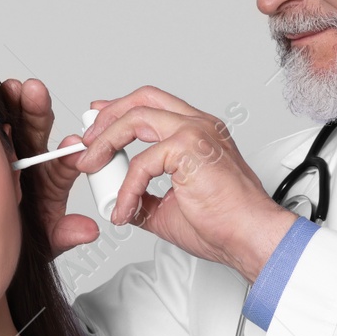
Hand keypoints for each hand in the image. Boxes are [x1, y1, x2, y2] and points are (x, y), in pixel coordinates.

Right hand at [0, 77, 101, 258]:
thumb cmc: (25, 239)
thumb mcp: (47, 241)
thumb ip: (66, 235)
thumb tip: (88, 230)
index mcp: (53, 181)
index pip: (64, 164)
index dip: (69, 154)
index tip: (73, 146)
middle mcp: (35, 162)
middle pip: (39, 133)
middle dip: (38, 112)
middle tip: (36, 94)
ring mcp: (14, 152)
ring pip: (17, 123)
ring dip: (17, 104)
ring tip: (14, 88)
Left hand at [76, 86, 298, 281]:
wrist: (249, 237)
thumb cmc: (224, 224)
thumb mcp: (168, 208)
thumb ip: (145, 196)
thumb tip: (123, 200)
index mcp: (199, 133)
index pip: (153, 106)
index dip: (120, 111)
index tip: (98, 124)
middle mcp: (199, 125)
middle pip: (142, 99)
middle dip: (107, 116)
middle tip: (87, 141)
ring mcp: (196, 132)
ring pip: (136, 118)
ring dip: (106, 142)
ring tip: (91, 166)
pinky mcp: (189, 147)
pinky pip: (141, 162)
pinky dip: (127, 187)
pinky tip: (125, 207)